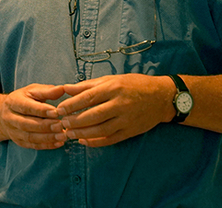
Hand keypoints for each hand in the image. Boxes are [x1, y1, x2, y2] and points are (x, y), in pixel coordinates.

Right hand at [0, 83, 67, 149]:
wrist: (5, 113)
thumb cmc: (24, 99)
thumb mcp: (32, 91)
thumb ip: (47, 91)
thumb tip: (62, 89)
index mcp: (13, 102)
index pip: (26, 107)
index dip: (41, 110)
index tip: (56, 112)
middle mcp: (10, 117)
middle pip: (26, 124)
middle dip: (44, 126)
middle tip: (60, 125)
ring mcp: (13, 131)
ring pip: (29, 137)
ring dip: (47, 138)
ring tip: (62, 135)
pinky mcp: (19, 141)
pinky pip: (33, 145)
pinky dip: (46, 145)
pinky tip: (59, 142)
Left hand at [53, 74, 174, 146]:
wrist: (162, 97)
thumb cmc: (134, 84)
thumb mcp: (112, 79)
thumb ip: (88, 85)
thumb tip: (66, 88)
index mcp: (113, 88)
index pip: (88, 98)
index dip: (71, 105)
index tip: (59, 110)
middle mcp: (120, 104)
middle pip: (92, 115)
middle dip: (74, 121)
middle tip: (62, 124)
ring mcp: (126, 119)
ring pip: (100, 130)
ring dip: (82, 134)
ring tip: (69, 134)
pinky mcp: (130, 131)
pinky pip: (110, 139)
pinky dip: (96, 142)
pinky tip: (84, 141)